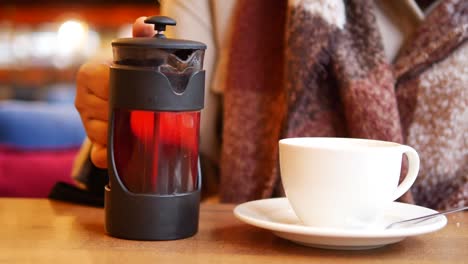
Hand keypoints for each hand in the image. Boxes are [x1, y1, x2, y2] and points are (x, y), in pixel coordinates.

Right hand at [75, 17, 154, 167]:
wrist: (121, 95)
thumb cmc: (128, 75)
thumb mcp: (133, 54)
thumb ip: (140, 38)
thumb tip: (145, 25)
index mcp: (88, 75)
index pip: (106, 86)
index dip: (125, 92)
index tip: (141, 95)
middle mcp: (82, 99)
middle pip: (104, 112)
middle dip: (127, 114)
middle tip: (146, 113)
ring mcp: (85, 122)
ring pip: (103, 134)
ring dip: (123, 134)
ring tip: (140, 128)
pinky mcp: (92, 142)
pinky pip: (99, 155)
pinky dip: (111, 157)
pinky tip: (125, 153)